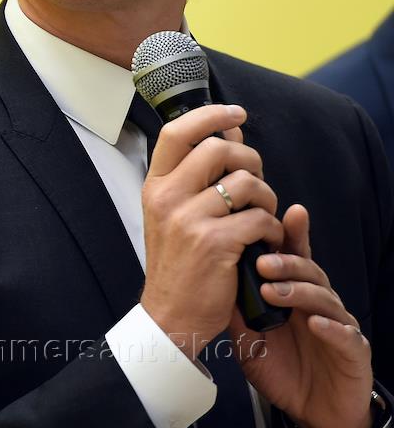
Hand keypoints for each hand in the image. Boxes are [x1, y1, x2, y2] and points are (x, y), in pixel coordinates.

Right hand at [138, 104, 283, 358]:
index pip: (177, 132)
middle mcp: (167, 197)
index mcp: (155, 186)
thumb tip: (230, 132)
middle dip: (251, 160)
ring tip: (261, 216)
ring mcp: (189, 219)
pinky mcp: (214, 243)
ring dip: (266, 197)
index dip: (209, 114)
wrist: (170, 315)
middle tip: (256, 184)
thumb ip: (198, 175)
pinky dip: (272, 229)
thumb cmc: (179, 264)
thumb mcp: (174, 213)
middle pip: (219, 149)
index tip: (235, 113)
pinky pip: (260, 218)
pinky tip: (264, 242)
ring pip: (246, 182)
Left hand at [230, 204, 373, 427]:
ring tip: (273, 291)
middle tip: (262, 261)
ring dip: (299, 291)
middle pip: (309, 272)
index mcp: (294, 295)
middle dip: (287, 262)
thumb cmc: (281, 367)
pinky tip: (314, 323)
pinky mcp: (353, 352)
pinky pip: (345, 335)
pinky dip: (330, 327)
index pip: (293, 258)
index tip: (279, 212)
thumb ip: (235, 305)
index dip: (290, 234)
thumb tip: (210, 274)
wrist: (311, 411)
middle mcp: (318, 304)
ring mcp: (338, 326)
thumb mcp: (247, 335)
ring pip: (325, 299)